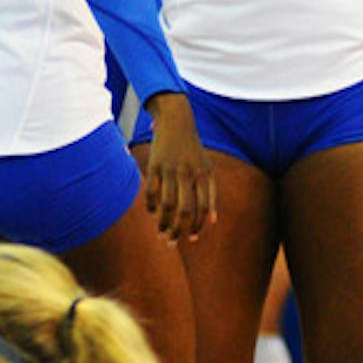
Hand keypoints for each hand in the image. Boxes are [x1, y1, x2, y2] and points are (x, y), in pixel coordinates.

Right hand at [142, 93, 215, 241]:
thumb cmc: (193, 151)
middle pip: (184, 210)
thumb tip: (212, 221)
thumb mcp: (206, 168)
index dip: (198, 226)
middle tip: (172, 241)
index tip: (192, 238)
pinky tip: (152, 213)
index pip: (203, 208)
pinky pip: (151, 191)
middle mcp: (188, 173)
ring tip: (160, 233)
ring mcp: (170, 169)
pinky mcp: (154, 165)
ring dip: (162, 223)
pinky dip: (150, 206)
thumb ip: (211, 194)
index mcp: (203, 175)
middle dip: (177, 230)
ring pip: (166, 204)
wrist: (177, 121)